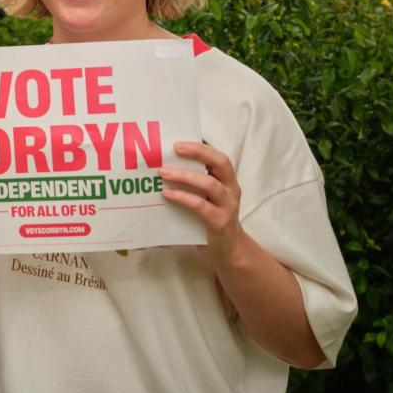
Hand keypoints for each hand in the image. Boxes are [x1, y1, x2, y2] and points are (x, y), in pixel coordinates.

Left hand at [160, 141, 243, 266]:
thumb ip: (193, 183)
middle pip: (221, 163)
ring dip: (185, 176)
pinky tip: (167, 194)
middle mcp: (231, 190)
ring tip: (163, 172)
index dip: (201, 147)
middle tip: (175, 148)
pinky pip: (201, 206)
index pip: (219, 157)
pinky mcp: (219, 223)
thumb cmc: (210, 219)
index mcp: (227, 181)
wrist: (227, 251)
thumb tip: (161, 167)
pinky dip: (183, 198)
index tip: (179, 142)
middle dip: (198, 152)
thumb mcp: (206, 198)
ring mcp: (227, 206)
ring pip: (210, 185)